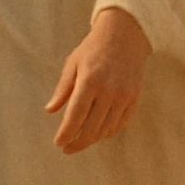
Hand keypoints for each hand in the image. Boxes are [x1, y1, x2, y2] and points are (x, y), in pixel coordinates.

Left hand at [43, 7, 149, 154]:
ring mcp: (123, 96)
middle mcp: (108, 92)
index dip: (66, 133)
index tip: (58, 143)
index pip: (75, 116)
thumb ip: (63, 89)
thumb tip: (50, 110)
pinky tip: (98, 133)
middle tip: (67, 148)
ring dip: (92, 138)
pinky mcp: (134, 99)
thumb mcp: (72, 64)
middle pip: (91, 128)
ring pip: (106, 129)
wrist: (124, 36)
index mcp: (89, 82)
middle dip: (77, 142)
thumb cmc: (92, 49)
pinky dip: (108, 132)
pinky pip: (120, 124)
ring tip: (80, 140)